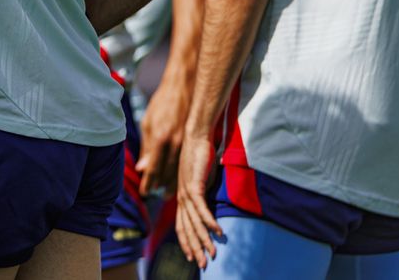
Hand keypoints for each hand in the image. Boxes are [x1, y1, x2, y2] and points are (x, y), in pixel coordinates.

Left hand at [137, 80, 188, 195]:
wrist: (184, 86)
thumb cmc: (162, 103)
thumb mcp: (148, 123)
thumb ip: (146, 148)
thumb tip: (142, 169)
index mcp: (159, 139)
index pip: (153, 169)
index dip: (149, 183)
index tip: (145, 193)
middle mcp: (174, 144)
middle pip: (167, 173)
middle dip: (160, 186)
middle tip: (154, 196)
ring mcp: (186, 143)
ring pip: (180, 171)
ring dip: (173, 184)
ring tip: (167, 195)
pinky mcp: (195, 140)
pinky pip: (188, 162)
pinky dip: (183, 173)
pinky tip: (181, 180)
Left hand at [174, 133, 223, 267]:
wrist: (196, 136)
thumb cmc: (200, 156)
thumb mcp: (201, 179)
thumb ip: (203, 192)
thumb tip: (210, 204)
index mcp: (182, 197)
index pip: (182, 225)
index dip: (187, 241)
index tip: (193, 256)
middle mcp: (181, 197)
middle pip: (186, 228)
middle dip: (195, 248)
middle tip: (202, 264)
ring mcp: (186, 192)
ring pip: (194, 222)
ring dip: (204, 239)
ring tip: (213, 253)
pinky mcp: (194, 185)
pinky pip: (202, 208)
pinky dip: (209, 222)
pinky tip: (217, 232)